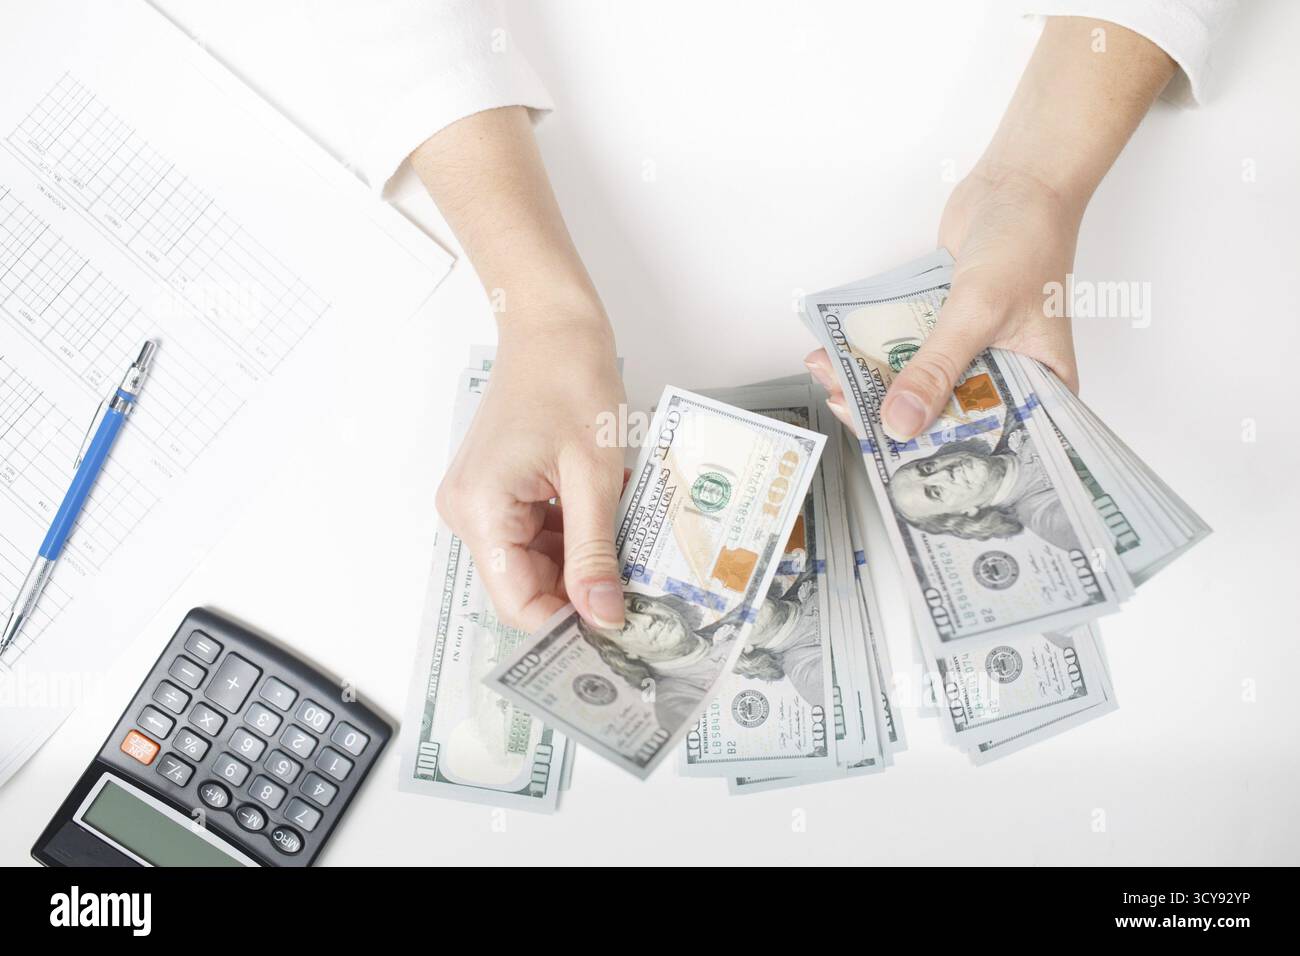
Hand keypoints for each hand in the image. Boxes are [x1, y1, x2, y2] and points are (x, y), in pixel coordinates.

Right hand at [436, 313, 626, 632]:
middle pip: (526, 585)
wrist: (550, 326)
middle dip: (582, 587)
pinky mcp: (496, 490)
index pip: (518, 604)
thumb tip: (602, 618)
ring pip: (536, 562)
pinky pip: (536, 532)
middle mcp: (467, 512)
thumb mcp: (594, 476)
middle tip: (638, 582)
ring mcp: (480, 501)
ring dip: (583, 556)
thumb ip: (595, 553)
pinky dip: (574, 531)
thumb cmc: (569, 380)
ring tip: (625, 530)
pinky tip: (606, 509)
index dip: (568, 624)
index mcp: (481, 511)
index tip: (619, 628)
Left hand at [806, 16, 1176, 439]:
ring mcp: (973, 352)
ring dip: (873, 381)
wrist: (1020, 181)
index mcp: (1040, 388)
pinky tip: (838, 353)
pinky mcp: (944, 328)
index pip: (986, 438)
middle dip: (889, 415)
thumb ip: (937, 369)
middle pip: (944, 415)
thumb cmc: (1027, 238)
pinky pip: (906, 351)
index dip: (938, 454)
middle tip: (846, 408)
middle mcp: (1007, 377)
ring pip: (918, 383)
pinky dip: (874, 351)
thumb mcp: (978, 311)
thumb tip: (900, 421)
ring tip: (830, 377)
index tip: (888, 458)